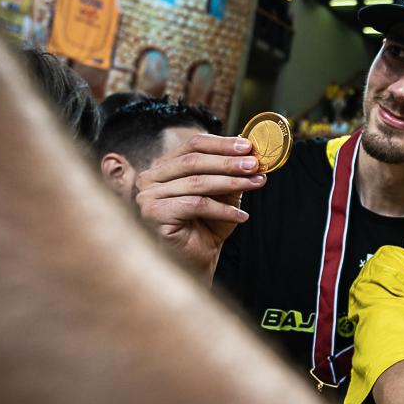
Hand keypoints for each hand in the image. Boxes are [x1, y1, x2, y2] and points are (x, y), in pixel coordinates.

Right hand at [134, 133, 266, 281]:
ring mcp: (148, 196)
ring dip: (231, 182)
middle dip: (229, 162)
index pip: (193, 145)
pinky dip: (222, 209)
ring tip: (255, 183)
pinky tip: (240, 215)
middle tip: (255, 164)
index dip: (222, 144)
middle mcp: (150, 178)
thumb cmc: (207, 226)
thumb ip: (231, 171)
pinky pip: (194, 204)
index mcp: (164, 166)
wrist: (198, 260)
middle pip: (194, 161)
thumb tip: (249, 150)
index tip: (248, 147)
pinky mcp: (154, 214)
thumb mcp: (223, 192)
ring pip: (197, 182)